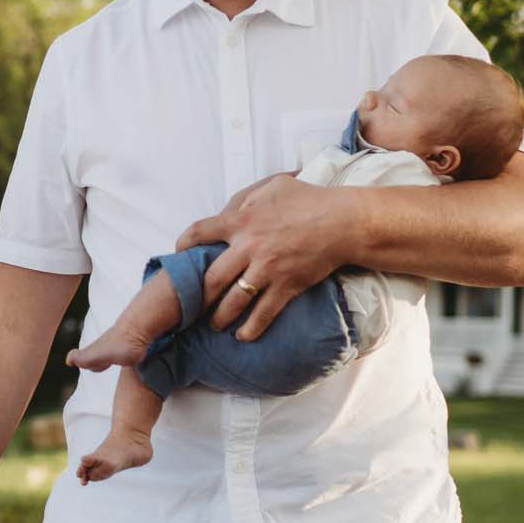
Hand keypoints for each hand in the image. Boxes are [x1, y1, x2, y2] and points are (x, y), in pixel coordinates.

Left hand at [174, 173, 352, 339]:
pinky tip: (243, 336)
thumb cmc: (309, 199)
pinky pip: (264, 312)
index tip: (179, 254)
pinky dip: (251, 327)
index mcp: (241, 220)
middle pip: (211, 278)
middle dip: (198, 295)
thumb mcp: (272, 186)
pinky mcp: (287, 285)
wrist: (344, 222)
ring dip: (220, 316)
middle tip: (192, 305)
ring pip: (233, 300)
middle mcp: (248, 247)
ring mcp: (267, 269)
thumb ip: (245, 198)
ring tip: (214, 324)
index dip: (184, 244)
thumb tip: (226, 210)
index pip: (198, 232)